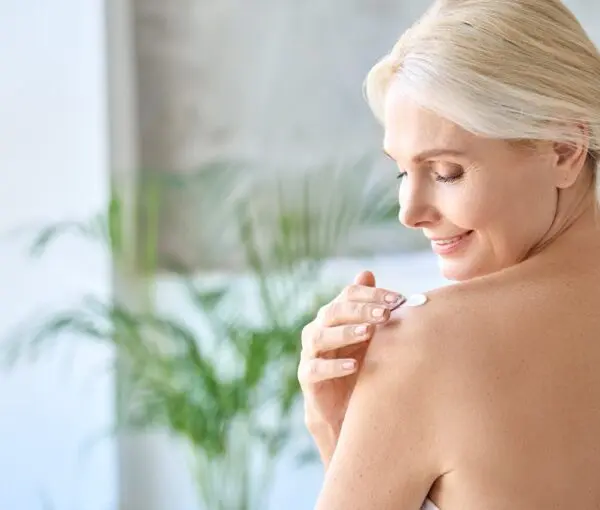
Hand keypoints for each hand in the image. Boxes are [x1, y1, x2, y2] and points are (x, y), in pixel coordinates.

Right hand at [298, 271, 404, 456]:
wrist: (344, 407)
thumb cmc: (359, 363)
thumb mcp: (368, 335)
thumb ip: (368, 307)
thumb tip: (366, 273)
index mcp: (334, 315)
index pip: (348, 294)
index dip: (372, 294)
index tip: (399, 300)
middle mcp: (318, 328)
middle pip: (334, 311)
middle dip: (360, 310)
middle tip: (385, 314)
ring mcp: (310, 352)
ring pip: (321, 336)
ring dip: (345, 332)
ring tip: (368, 333)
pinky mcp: (307, 376)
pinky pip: (316, 368)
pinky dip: (334, 366)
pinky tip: (353, 365)